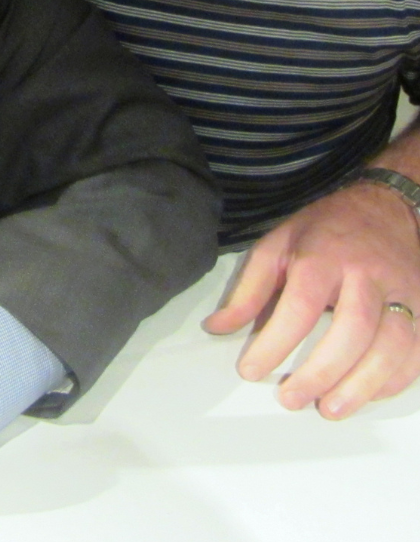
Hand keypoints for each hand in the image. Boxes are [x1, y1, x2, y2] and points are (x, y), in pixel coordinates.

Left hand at [203, 183, 419, 416]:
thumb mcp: (278, 244)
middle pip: (352, 328)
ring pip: (392, 345)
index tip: (251, 371)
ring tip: (329, 409)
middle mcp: (367, 273)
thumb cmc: (325, 230)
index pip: (300, 304)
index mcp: (324, 255)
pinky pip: (415, 353)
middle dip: (321, 371)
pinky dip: (393, 381)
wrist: (385, 208)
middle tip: (292, 398)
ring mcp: (402, 291)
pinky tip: (366, 395)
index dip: (275, 342)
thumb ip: (249, 289)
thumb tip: (218, 328)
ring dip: (362, 385)